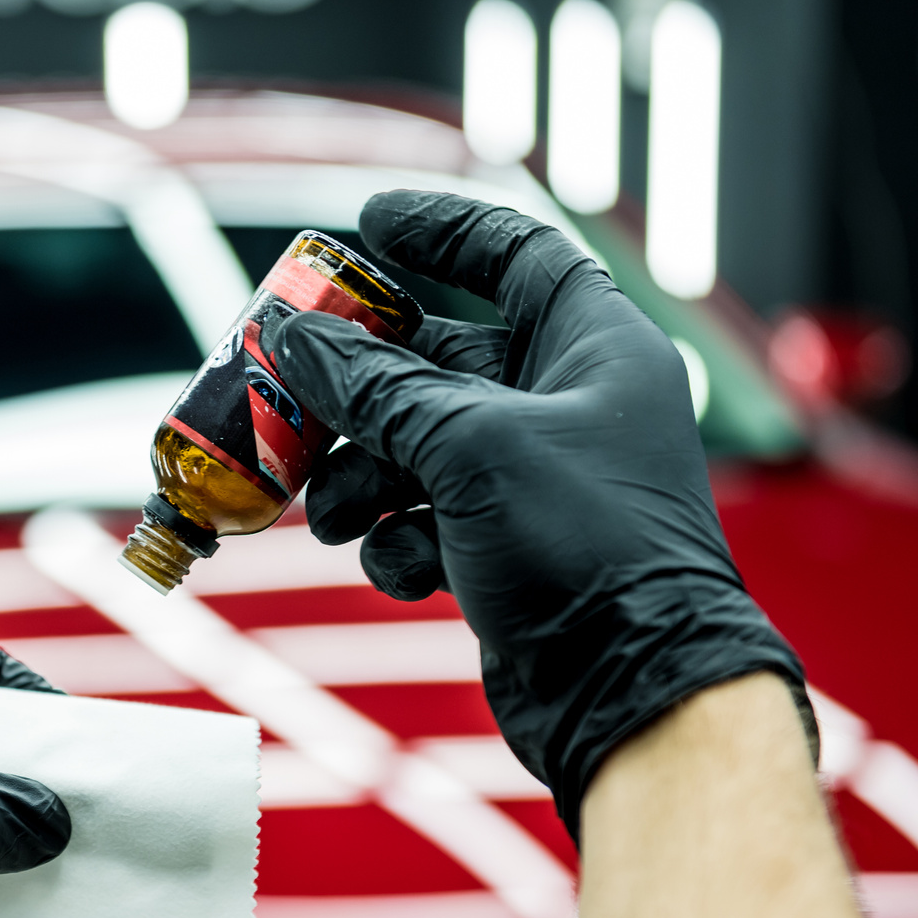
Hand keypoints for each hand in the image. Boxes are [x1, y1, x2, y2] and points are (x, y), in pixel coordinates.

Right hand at [275, 190, 808, 838]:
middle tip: (288, 390)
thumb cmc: (585, 551)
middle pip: (438, 363)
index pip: (516, 255)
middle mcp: (568, 406)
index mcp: (594, 350)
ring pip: (417, 447)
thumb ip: (374, 387)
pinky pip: (427, 518)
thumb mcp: (469, 447)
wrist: (629, 695)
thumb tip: (292, 336)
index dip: (442, 229)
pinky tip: (404, 570)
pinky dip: (401, 541)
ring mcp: (536, 481)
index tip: (367, 221)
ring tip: (333, 514)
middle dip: (361, 387)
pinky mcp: (506, 548)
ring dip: (363, 476)